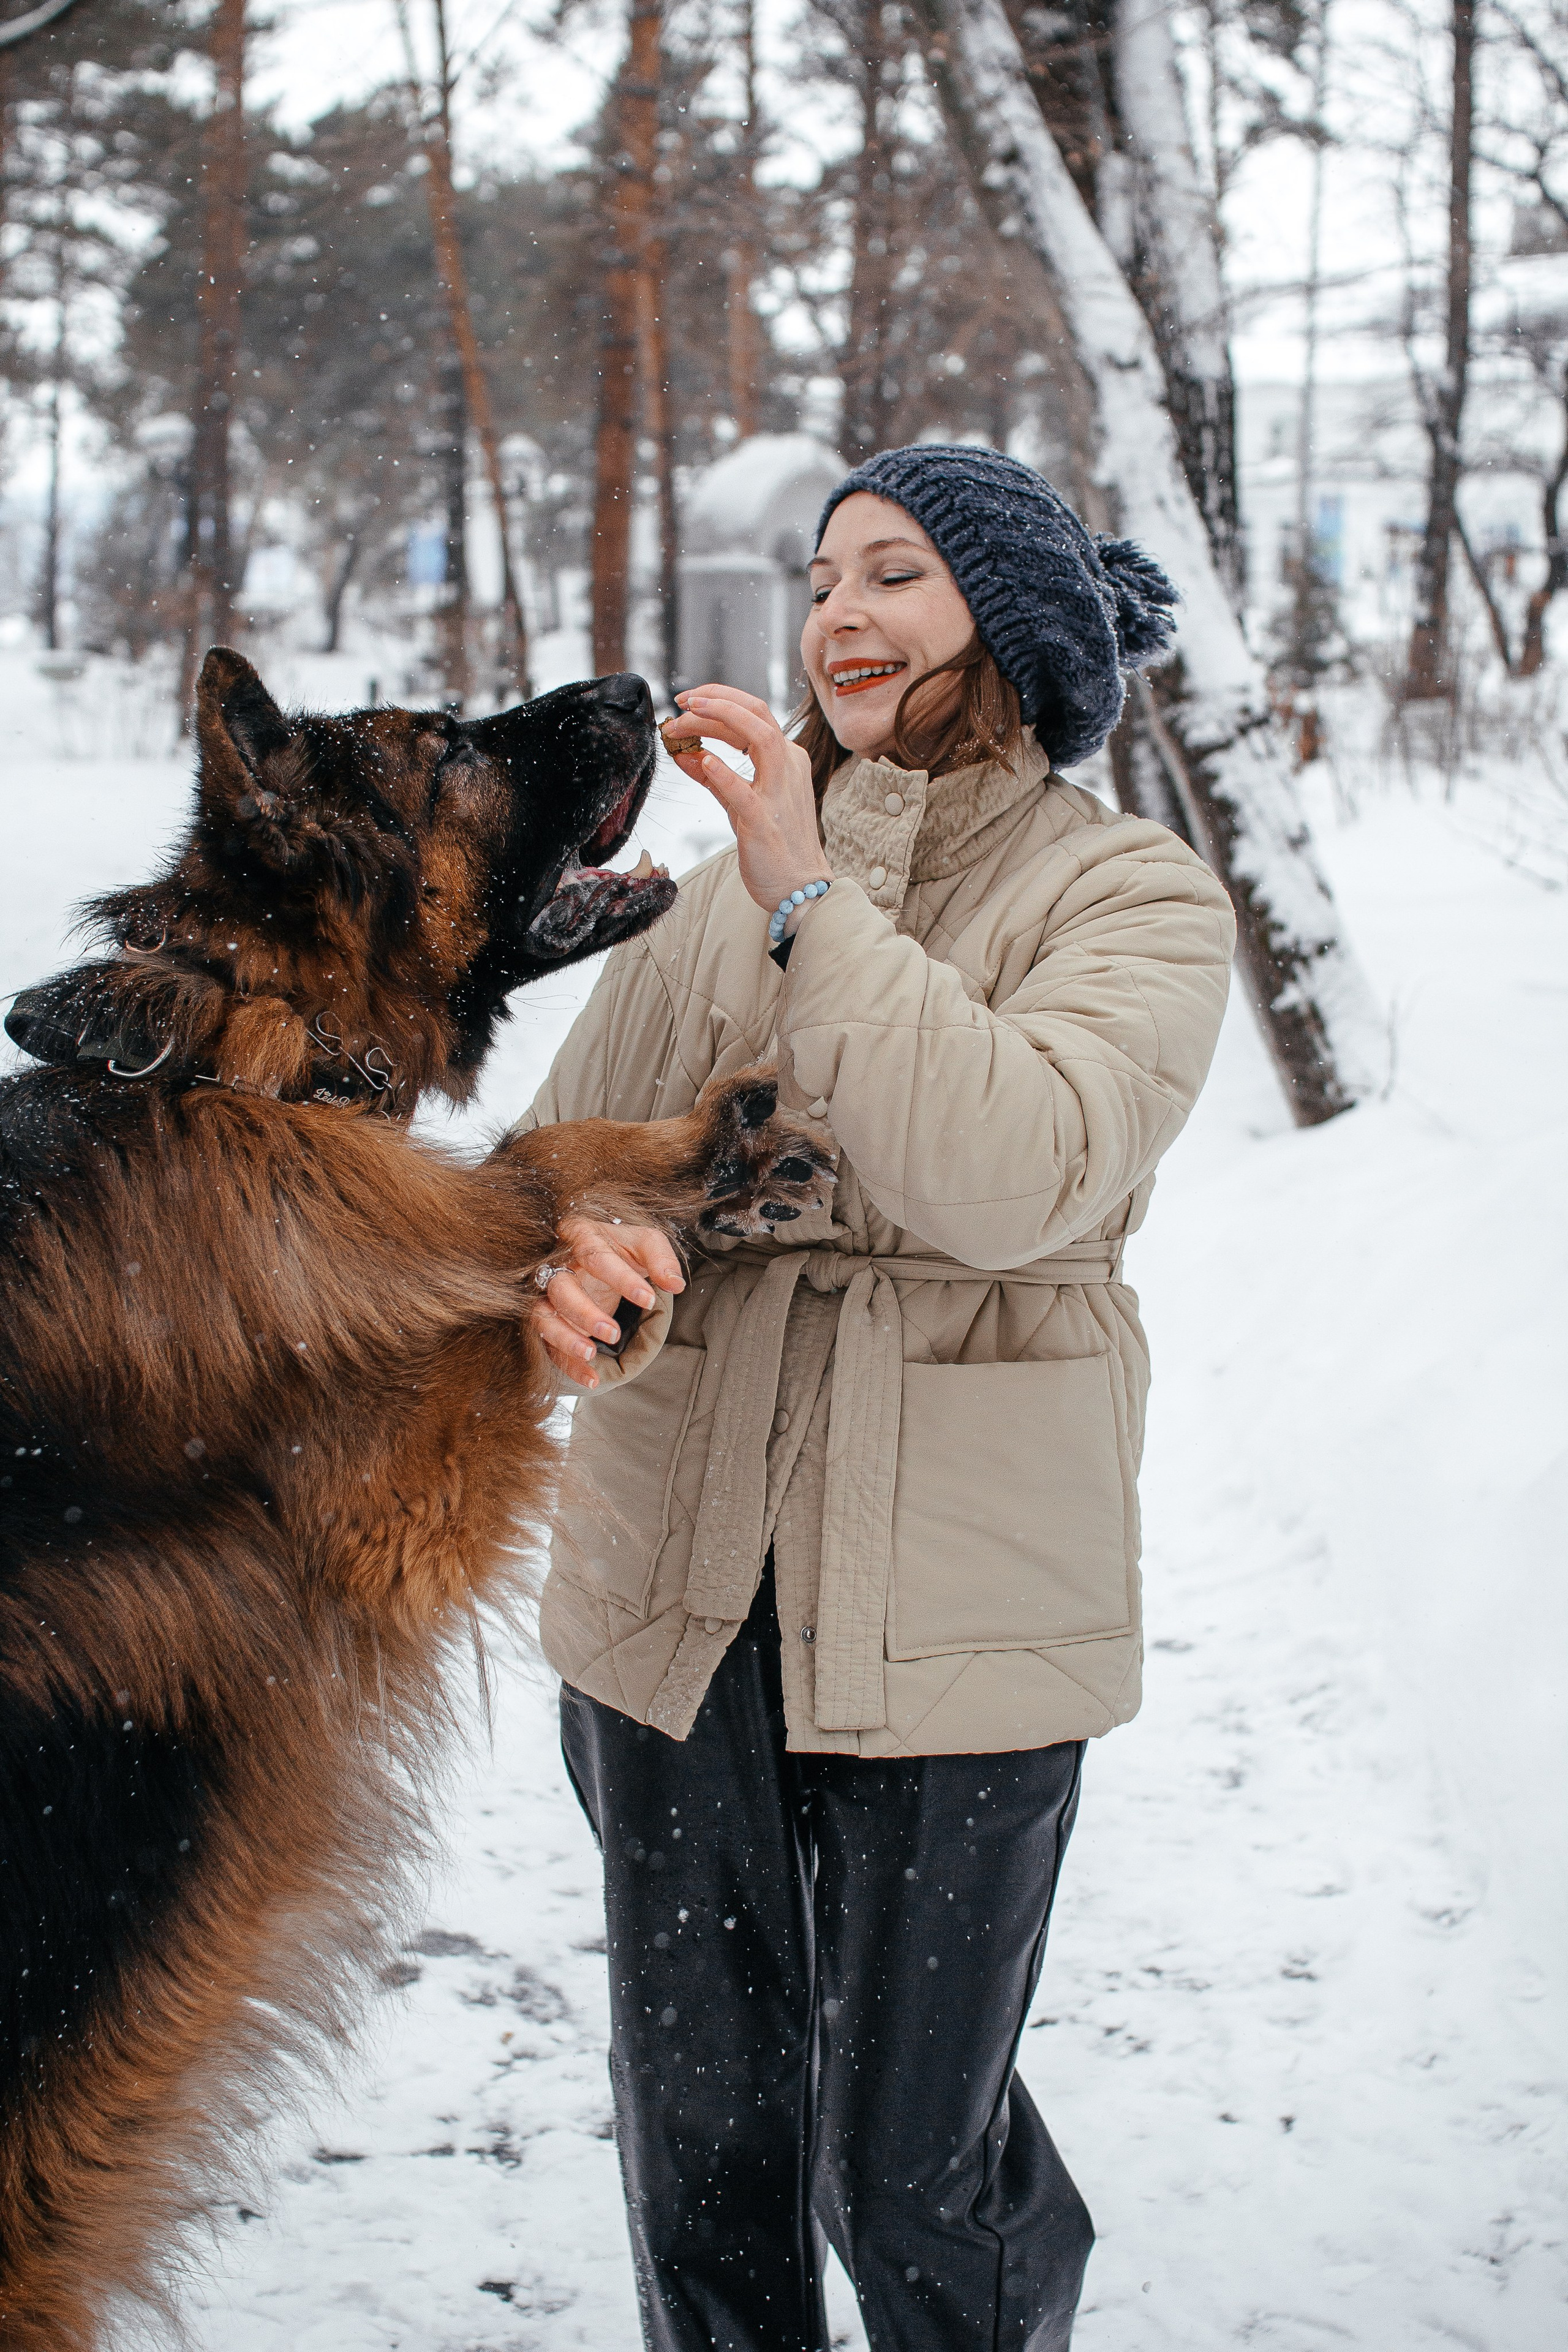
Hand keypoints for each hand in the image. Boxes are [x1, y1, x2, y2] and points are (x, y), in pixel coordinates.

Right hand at [531, 1215, 684, 1388]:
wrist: (600, 1258)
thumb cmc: (622, 1249)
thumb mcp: (645, 1244)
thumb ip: (661, 1258)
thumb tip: (675, 1284)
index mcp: (581, 1236)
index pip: (595, 1255)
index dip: (620, 1278)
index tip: (647, 1298)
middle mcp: (558, 1265)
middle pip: (560, 1288)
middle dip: (584, 1312)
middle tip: (612, 1333)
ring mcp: (547, 1295)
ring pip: (544, 1317)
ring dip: (566, 1339)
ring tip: (591, 1354)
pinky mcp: (547, 1321)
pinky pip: (548, 1344)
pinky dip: (568, 1363)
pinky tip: (591, 1378)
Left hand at [663, 685, 831, 933]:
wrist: (799, 888)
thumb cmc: (773, 846)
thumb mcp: (739, 804)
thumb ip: (714, 778)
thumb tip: (683, 754)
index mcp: (785, 759)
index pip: (753, 714)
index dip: (719, 700)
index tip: (688, 700)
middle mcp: (788, 767)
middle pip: (756, 714)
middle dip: (716, 700)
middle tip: (682, 701)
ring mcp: (780, 792)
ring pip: (760, 736)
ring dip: (720, 719)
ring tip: (685, 718)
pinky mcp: (766, 821)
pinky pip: (744, 789)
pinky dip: (722, 771)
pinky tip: (699, 760)